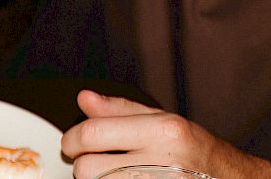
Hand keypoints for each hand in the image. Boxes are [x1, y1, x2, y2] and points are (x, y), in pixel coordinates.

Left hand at [63, 91, 270, 178]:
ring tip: (118, 174)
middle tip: (97, 162)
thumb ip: (121, 111)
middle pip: (87, 168)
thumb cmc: (199, 154)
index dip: (70, 141)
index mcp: (163, 132)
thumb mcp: (165, 122)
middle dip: (84, 165)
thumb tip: (85, 99)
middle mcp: (163, 162)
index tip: (71, 145)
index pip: (90, 134)